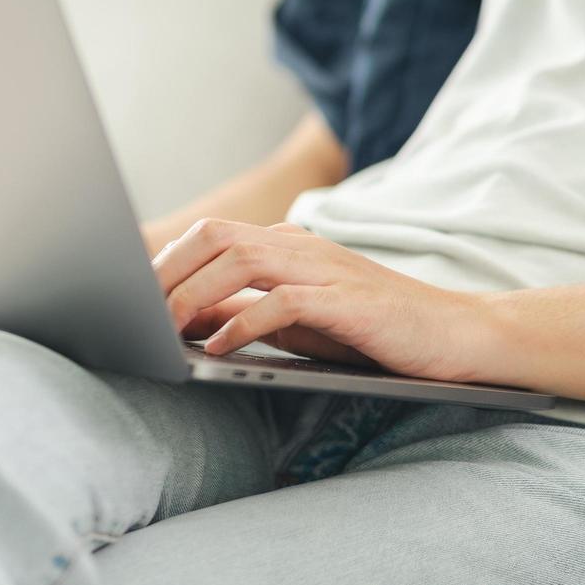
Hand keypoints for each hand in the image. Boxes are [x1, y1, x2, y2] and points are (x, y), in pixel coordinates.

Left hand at [154, 218, 491, 381]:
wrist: (457, 333)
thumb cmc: (373, 328)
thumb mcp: (296, 319)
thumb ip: (243, 310)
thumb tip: (183, 318)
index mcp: (286, 244)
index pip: (210, 236)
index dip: (165, 261)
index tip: (128, 296)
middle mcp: (301, 245)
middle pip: (215, 238)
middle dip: (169, 272)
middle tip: (135, 312)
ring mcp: (325, 268)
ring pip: (241, 260)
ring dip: (194, 293)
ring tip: (163, 328)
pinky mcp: (348, 299)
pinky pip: (283, 302)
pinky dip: (243, 323)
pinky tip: (218, 348)